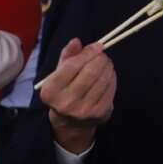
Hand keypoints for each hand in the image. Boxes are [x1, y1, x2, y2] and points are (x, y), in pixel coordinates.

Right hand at [40, 39, 116, 153]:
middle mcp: (66, 103)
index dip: (88, 53)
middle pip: (90, 72)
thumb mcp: (59, 74)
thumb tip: (76, 41)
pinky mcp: (100, 113)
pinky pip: (111, 89)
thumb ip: (67, 56)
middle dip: (101, 58)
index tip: (98, 46)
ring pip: (103, 79)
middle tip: (103, 55)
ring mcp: (84, 110)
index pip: (72, 66)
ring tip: (106, 63)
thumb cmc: (64, 91)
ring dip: (108, 67)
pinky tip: (108, 75)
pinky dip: (112, 78)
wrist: (70, 122)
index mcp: (50, 91)